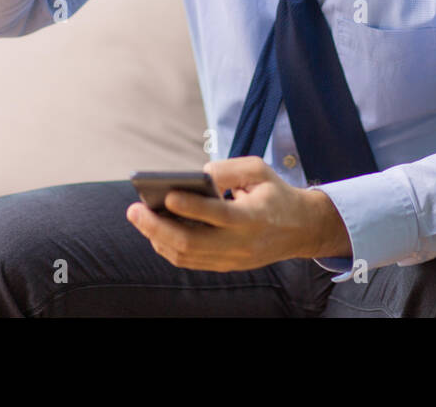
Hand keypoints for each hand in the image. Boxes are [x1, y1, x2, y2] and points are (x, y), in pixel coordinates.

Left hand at [124, 156, 351, 270]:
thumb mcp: (258, 170)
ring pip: (187, 255)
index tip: (167, 194)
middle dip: (158, 226)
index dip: (191, 207)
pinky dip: (168, 247)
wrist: (300, 229)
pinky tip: (154, 231)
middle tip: (134, 210)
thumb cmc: (274, 193)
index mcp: (255, 216)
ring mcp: (233, 259)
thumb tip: (196, 176)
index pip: (219, 215)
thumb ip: (228, 169)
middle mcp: (242, 243)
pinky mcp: (226, 266)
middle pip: (193, 242)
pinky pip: (191, 261)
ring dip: (157, 238)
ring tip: (138, 218)